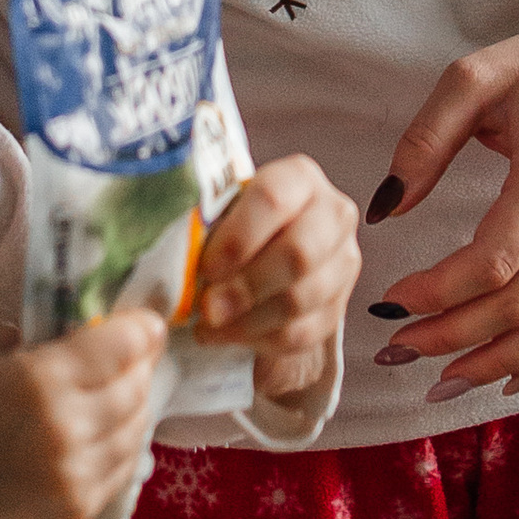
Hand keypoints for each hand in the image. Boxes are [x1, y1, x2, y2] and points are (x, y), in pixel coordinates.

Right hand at [0, 311, 165, 518]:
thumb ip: (33, 341)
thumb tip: (76, 328)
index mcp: (39, 381)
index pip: (121, 345)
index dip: (141, 330)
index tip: (147, 324)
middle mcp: (66, 428)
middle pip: (134, 387)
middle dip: (139, 367)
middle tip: (134, 358)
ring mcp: (75, 473)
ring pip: (136, 430)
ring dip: (134, 407)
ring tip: (121, 394)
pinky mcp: (77, 507)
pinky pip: (122, 469)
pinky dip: (122, 446)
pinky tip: (109, 433)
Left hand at [195, 154, 360, 403]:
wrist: (268, 247)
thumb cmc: (234, 222)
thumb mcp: (221, 209)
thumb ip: (205, 224)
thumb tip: (176, 256)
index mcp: (299, 178)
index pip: (273, 198)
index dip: (237, 237)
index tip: (205, 267)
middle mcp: (333, 214)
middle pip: (298, 254)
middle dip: (245, 287)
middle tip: (207, 308)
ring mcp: (342, 263)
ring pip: (300, 300)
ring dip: (247, 321)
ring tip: (209, 326)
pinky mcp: (337, 307)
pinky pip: (302, 333)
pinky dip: (259, 340)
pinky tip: (228, 336)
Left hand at [370, 5, 518, 396]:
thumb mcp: (474, 76)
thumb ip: (423, 141)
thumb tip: (383, 210)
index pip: (491, 262)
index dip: (436, 293)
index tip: (390, 299)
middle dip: (452, 338)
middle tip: (397, 349)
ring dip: (496, 363)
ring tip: (440, 382)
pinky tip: (507, 379)